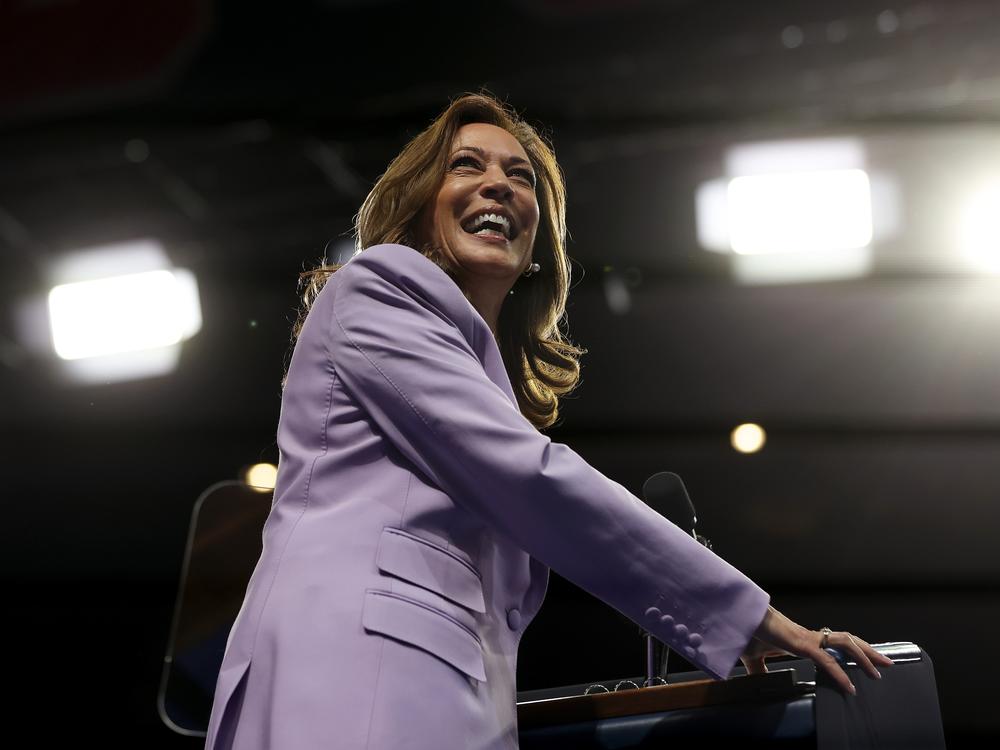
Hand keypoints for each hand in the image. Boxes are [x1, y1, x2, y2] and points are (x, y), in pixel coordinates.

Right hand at [740, 605, 894, 694]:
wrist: (740, 619)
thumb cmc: (748, 633)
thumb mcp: (755, 658)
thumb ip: (761, 670)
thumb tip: (758, 681)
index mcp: (804, 639)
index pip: (835, 642)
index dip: (852, 650)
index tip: (866, 660)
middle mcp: (811, 637)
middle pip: (848, 640)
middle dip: (870, 651)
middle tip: (888, 663)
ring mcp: (809, 639)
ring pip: (845, 643)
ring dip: (865, 656)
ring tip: (880, 670)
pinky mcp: (802, 644)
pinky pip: (827, 660)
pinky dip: (841, 673)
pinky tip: (851, 687)